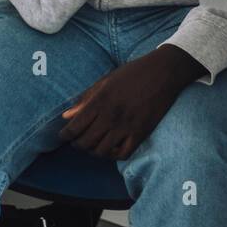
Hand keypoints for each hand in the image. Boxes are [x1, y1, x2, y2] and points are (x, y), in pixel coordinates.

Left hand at [58, 47, 202, 158]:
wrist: (163, 72)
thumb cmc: (133, 73)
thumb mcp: (106, 81)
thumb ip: (85, 99)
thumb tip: (66, 116)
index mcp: (100, 100)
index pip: (75, 126)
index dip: (65, 135)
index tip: (63, 136)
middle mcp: (111, 115)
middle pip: (85, 142)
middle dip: (77, 144)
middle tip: (77, 141)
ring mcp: (126, 126)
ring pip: (101, 151)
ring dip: (94, 151)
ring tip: (93, 145)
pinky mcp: (141, 132)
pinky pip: (122, 153)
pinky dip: (113, 155)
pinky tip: (111, 148)